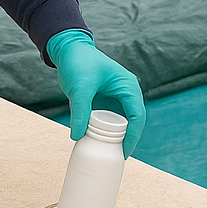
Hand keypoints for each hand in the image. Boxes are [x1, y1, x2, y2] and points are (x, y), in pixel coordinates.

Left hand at [47, 29, 145, 157]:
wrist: (69, 50)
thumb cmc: (78, 62)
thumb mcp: (80, 87)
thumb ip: (80, 111)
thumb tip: (77, 136)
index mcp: (128, 87)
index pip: (138, 117)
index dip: (133, 137)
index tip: (124, 153)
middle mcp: (126, 93)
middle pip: (133, 122)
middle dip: (127, 140)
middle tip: (116, 157)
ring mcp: (117, 97)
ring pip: (122, 123)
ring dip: (116, 137)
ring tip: (108, 153)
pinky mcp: (106, 101)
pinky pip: (109, 120)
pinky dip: (105, 132)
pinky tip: (98, 142)